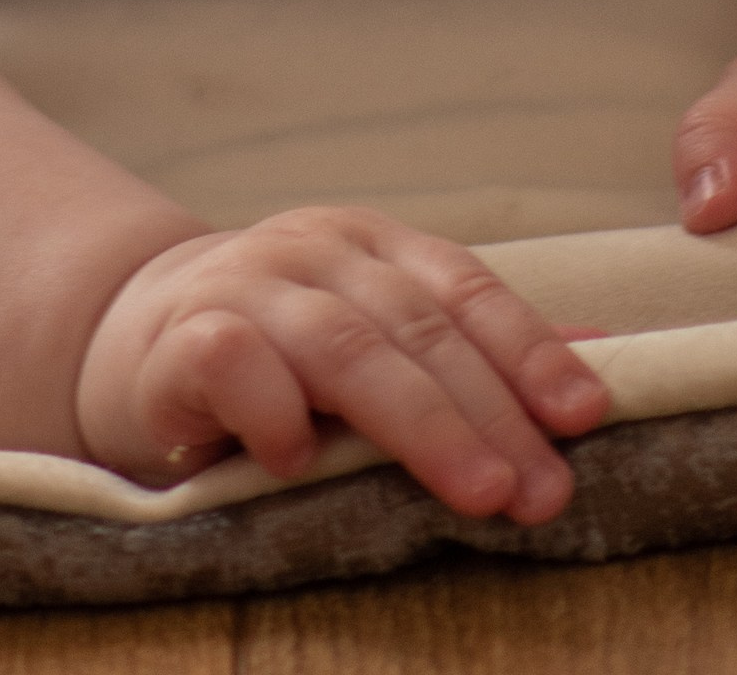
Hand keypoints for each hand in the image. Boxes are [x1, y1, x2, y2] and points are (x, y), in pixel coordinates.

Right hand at [74, 206, 607, 522]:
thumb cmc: (283, 354)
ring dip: (419, 422)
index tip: (587, 416)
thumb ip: (474, 350)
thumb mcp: (380, 337)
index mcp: (372, 244)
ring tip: (477, 490)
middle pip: (417, 326)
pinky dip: (274, 409)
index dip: (529, 349)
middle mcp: (313, 251)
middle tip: (544, 491)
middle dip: (491, 411)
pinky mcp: (179, 341)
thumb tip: (601, 359)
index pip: (465, 288)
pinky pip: (233, 361)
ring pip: (344, 345)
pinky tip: (300, 462)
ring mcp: (245, 287)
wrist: (134, 339)